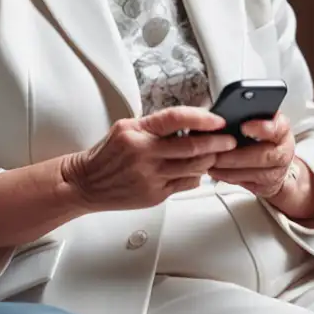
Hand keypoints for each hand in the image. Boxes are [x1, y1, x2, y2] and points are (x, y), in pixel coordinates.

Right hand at [60, 106, 236, 211]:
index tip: (217, 120)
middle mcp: (142, 154)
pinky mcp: (154, 195)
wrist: (85, 183)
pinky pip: (184, 184)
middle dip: (217, 143)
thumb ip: (154, 126)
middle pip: (191, 147)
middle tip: (229, 141)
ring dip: (210, 161)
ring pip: (193, 168)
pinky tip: (197, 171)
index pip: (175, 118)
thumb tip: (188, 124)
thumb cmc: (106, 156)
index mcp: (135, 132)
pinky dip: (195, 177)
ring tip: (216, 155)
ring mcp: (149, 176)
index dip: (201, 118)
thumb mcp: (125, 129)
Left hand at [211, 114, 313, 224]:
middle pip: (264, 155)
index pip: (278, 127)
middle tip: (216, 151)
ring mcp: (277, 170)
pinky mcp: (267, 185)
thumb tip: (217, 114)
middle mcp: (284, 150)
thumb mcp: (256, 121)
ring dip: (230, 168)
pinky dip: (228, 177)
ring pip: (256, 173)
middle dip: (237, 155)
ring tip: (211, 161)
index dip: (262, 128)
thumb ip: (244, 115)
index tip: (245, 127)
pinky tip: (215, 170)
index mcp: (281, 129)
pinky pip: (247, 183)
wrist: (273, 165)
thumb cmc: (259, 138)